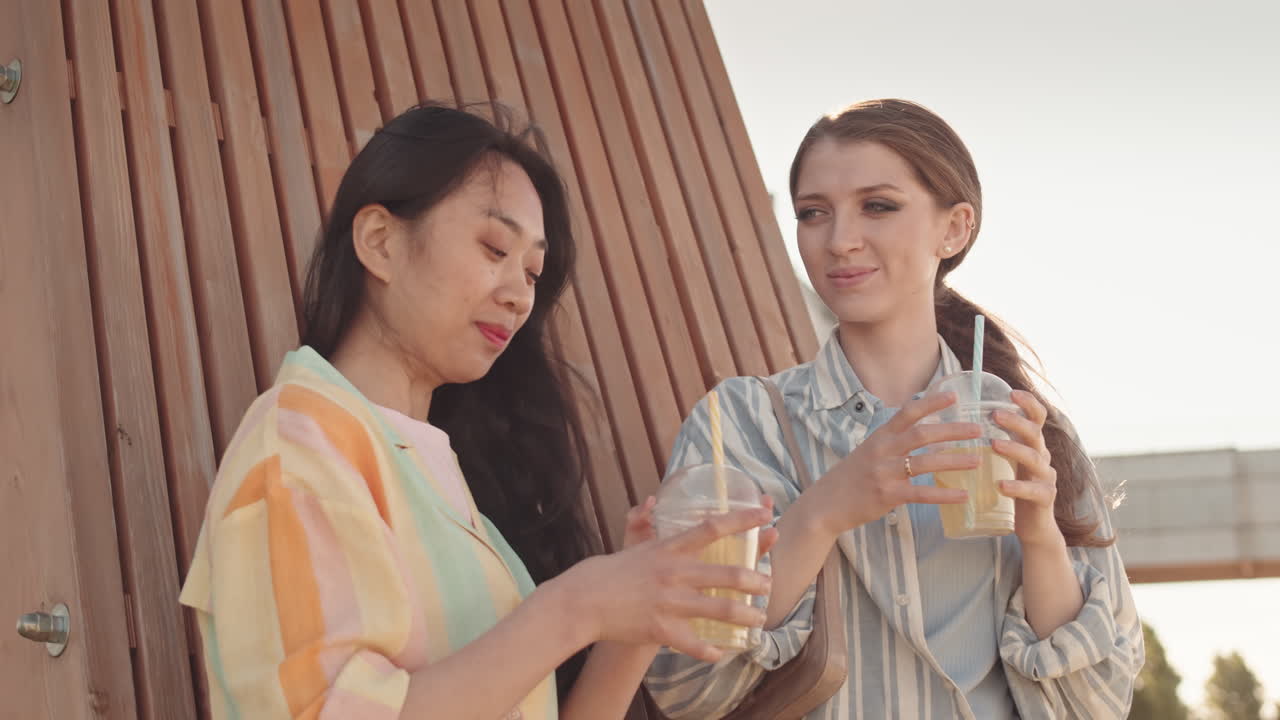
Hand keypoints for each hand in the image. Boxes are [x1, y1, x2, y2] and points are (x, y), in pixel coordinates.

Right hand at [566, 505, 773, 662]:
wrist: (582, 601)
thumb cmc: (606, 573)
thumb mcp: (634, 545)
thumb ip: (648, 528)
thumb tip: (651, 503)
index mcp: (669, 549)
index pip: (713, 527)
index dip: (742, 519)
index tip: (766, 513)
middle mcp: (674, 573)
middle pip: (727, 573)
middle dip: (755, 580)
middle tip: (767, 585)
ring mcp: (669, 602)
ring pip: (720, 609)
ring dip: (746, 616)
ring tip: (759, 619)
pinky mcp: (661, 629)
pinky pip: (694, 643)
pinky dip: (711, 651)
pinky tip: (721, 653)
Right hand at [812, 392, 982, 535]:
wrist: (825, 503)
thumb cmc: (850, 477)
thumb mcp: (868, 451)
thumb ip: (892, 441)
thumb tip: (923, 432)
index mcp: (879, 436)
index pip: (907, 412)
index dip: (931, 403)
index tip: (954, 397)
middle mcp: (883, 451)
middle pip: (923, 434)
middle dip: (953, 431)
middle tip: (977, 430)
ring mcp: (885, 473)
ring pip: (926, 463)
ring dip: (955, 461)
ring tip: (977, 461)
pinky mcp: (888, 495)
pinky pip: (922, 494)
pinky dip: (944, 495)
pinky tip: (962, 495)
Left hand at [991, 390, 1064, 547]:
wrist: (1033, 527)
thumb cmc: (1012, 490)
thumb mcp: (1003, 463)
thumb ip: (990, 444)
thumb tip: (955, 424)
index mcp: (1031, 445)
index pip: (1036, 418)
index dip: (1028, 403)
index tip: (1011, 392)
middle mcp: (1042, 457)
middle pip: (1034, 433)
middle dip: (1016, 421)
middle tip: (995, 413)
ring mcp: (1045, 477)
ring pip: (1035, 458)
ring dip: (1014, 449)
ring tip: (994, 444)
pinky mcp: (1045, 499)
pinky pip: (1034, 490)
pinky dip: (1017, 487)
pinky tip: (1001, 486)